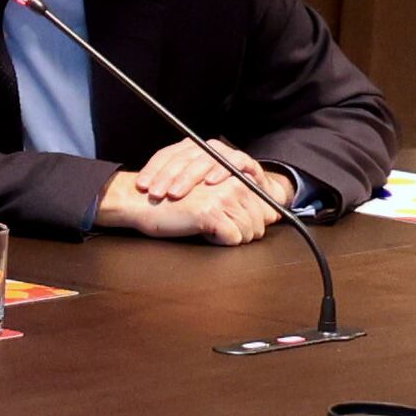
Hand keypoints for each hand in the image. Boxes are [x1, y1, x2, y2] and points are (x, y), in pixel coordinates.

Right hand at [96, 170, 276, 244]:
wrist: (143, 202)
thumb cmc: (174, 201)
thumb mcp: (213, 194)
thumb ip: (243, 199)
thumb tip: (273, 215)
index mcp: (234, 174)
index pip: (266, 205)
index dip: (252, 220)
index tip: (230, 221)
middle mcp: (233, 182)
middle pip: (260, 222)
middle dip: (241, 231)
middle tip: (214, 225)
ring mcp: (224, 196)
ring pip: (249, 232)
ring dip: (228, 236)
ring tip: (205, 225)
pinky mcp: (212, 212)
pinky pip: (233, 239)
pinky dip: (217, 241)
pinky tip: (200, 230)